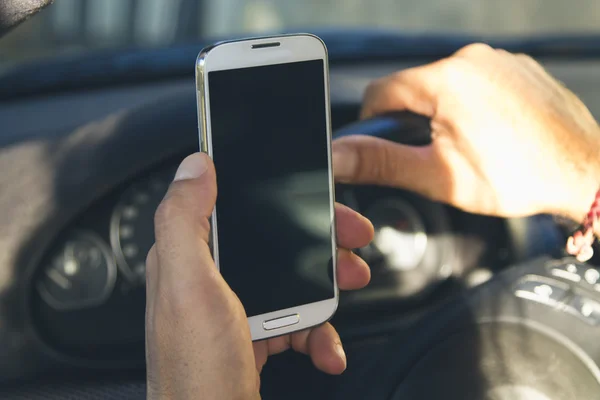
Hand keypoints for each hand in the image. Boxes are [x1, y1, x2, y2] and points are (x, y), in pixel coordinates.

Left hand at [146, 153, 372, 399]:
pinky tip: (326, 348)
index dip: (276, 197)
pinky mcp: (253, 339)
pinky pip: (294, 323)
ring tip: (348, 290)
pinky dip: (318, 334)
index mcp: (187, 259)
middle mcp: (208, 282)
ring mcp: (233, 312)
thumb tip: (194, 167)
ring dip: (326, 288)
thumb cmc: (196, 373)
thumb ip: (184, 222)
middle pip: (271, 244)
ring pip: (290, 281)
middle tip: (352, 243)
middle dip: (318, 242)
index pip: (233, 208)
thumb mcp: (189, 288)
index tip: (313, 197)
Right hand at [333, 43, 599, 221]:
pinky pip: (478, 83)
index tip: (386, 146)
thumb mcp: (438, 176)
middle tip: (437, 156)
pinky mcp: (520, 69)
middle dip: (414, 122)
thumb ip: (381, 161)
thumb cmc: (519, 176)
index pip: (379, 91)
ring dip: (444, 114)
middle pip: (414, 88)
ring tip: (470, 148)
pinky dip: (474, 107)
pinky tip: (492, 135)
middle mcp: (473, 60)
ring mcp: (501, 61)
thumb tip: (340, 156)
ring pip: (446, 86)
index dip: (373, 122)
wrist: (585, 174)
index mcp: (446, 80)